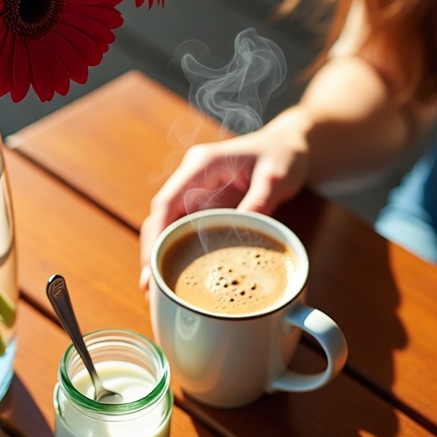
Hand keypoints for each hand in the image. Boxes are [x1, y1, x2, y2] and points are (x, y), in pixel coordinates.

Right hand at [139, 113, 311, 288]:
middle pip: (160, 216)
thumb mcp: (275, 177)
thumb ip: (259, 201)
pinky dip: (177, 250)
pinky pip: (184, 228)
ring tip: (156, 289)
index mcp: (201, 165)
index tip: (151, 264)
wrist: (289, 147)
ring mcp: (196, 191)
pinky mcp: (204, 204)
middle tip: (148, 287)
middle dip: (152, 250)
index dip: (156, 234)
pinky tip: (174, 274)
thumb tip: (243, 230)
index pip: (166, 201)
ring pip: (168, 224)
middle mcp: (191, 177)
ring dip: (161, 253)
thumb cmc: (281, 155)